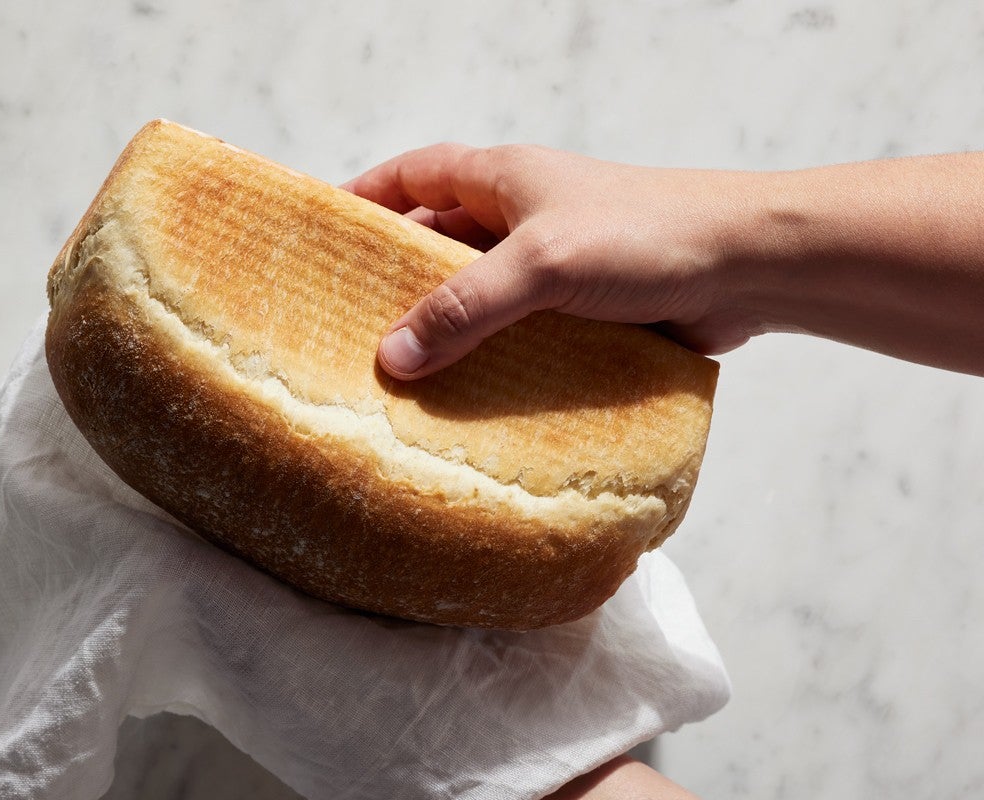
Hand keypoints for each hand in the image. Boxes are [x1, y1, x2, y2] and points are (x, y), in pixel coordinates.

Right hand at [346, 145, 983, 378]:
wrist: (748, 267)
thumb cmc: (647, 236)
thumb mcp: (540, 264)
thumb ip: (464, 308)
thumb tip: (391, 357)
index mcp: (503, 179)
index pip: (414, 175)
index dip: (365, 195)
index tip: (321, 230)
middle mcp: (521, 217)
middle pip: (438, 242)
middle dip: (396, 279)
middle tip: (346, 326)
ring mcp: (552, 265)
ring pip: (478, 295)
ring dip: (445, 328)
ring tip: (397, 376)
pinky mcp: (581, 311)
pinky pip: (518, 334)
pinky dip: (492, 359)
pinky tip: (466, 398)